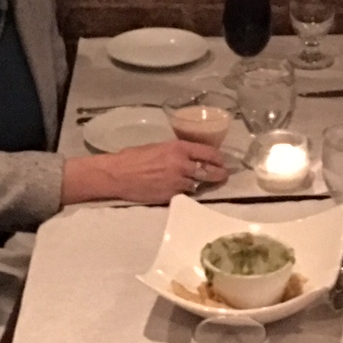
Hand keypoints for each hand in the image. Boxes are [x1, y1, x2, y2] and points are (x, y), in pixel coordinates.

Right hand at [63, 140, 228, 205]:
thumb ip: (177, 152)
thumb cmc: (134, 157)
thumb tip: (191, 157)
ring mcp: (176, 181)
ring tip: (203, 183)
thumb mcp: (159, 147)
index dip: (218, 158)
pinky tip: (183, 190)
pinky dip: (186, 192)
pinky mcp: (170, 195)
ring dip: (201, 184)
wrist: (118, 174)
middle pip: (209, 171)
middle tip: (224, 175)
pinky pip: (185, 194)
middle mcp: (181, 164)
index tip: (222, 161)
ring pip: (198, 184)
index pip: (208, 153)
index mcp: (178, 148)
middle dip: (219, 174)